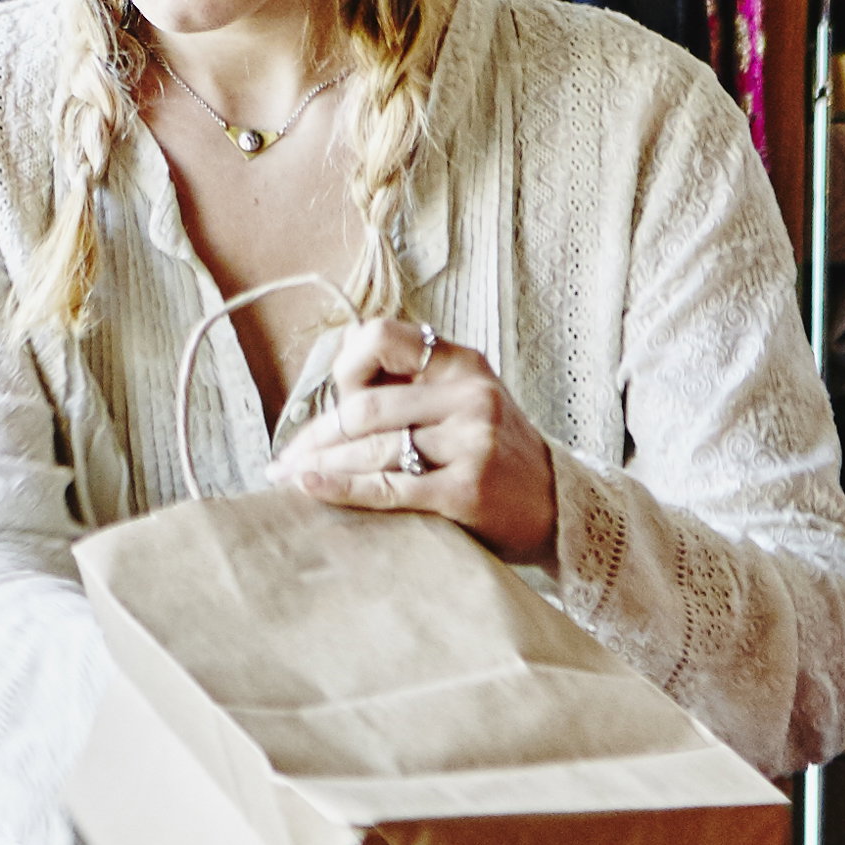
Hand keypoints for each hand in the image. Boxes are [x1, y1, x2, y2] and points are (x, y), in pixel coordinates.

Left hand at [273, 317, 561, 567]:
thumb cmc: (495, 456)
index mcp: (462, 363)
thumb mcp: (464, 403)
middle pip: (366, 406)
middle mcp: (469, 394)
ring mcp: (471, 440)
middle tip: (285, 460)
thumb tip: (325, 408)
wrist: (559, 507)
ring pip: (372, 448)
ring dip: (321, 466)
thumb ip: (411, 393)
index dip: (346, 368)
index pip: (381, 337)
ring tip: (290, 480)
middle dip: (316, 436)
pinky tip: (311, 488)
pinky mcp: (468, 488)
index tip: (334, 402)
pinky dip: (342, 489)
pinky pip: (389, 486)